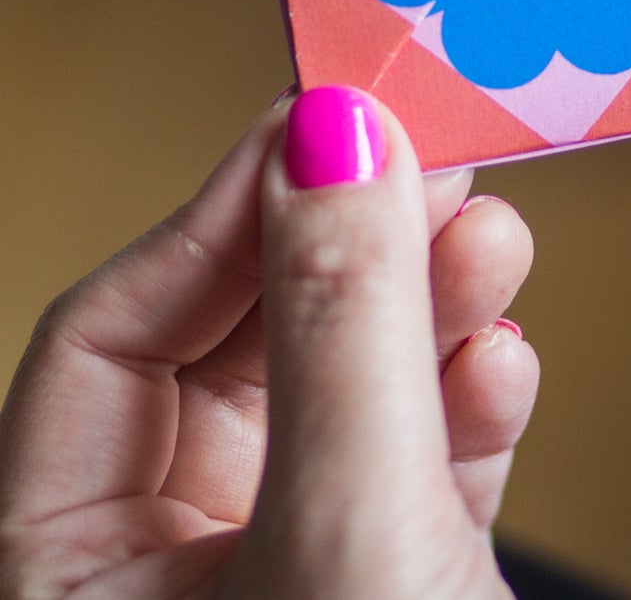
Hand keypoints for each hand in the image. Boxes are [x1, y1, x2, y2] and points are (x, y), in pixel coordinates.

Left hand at [0, 87, 537, 598]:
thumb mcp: (351, 532)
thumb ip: (340, 329)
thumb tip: (339, 137)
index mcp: (74, 574)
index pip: (106, 338)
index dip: (218, 217)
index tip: (326, 128)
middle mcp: (166, 561)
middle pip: (239, 342)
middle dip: (347, 250)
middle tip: (428, 160)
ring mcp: (286, 565)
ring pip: (339, 382)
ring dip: (429, 305)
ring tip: (492, 244)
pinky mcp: (390, 572)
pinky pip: (413, 446)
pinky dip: (466, 392)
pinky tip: (503, 361)